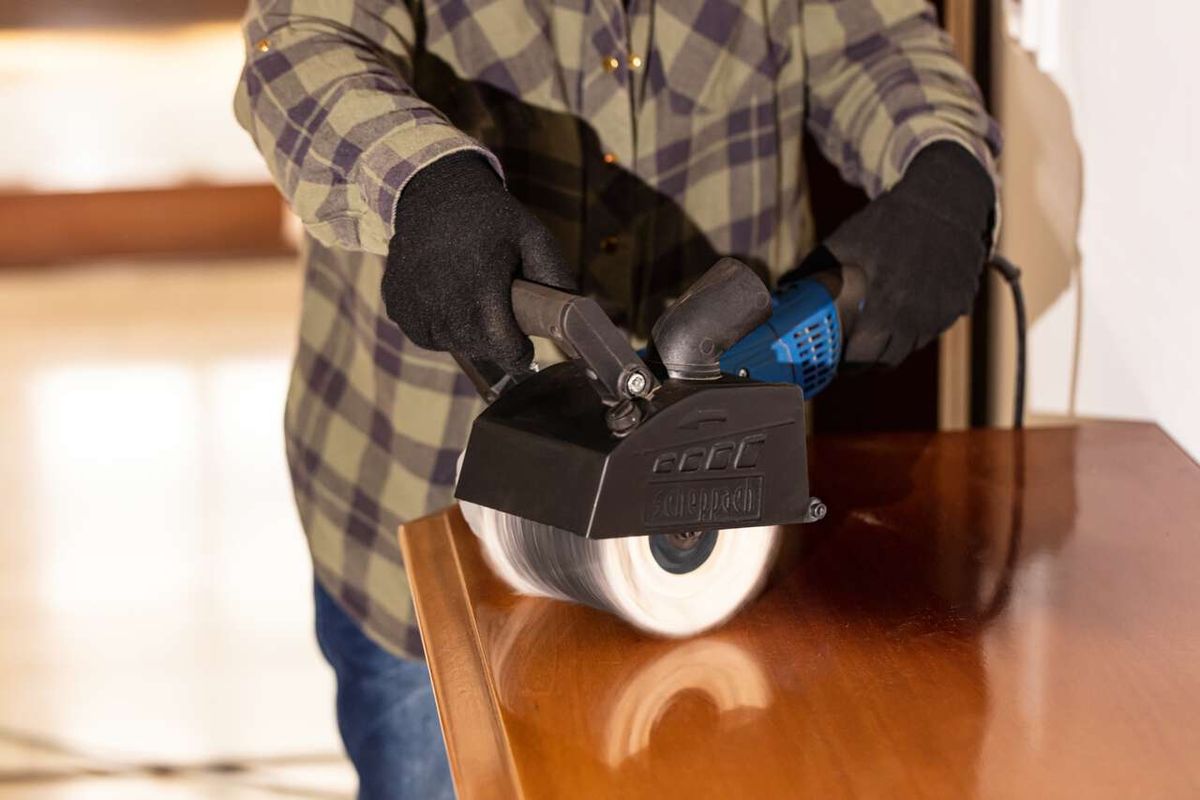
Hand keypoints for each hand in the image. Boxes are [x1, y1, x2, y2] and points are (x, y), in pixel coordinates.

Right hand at [382, 152, 576, 368]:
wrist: (431, 192)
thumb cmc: (489, 218)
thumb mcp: (533, 238)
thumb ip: (556, 280)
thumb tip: (577, 322)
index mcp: (482, 291)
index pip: (504, 351)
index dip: (520, 350)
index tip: (522, 338)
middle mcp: (444, 305)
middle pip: (480, 350)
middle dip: (494, 337)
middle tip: (496, 302)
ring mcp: (415, 308)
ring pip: (451, 344)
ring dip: (465, 330)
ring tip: (469, 292)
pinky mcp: (397, 307)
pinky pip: (425, 335)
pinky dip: (438, 323)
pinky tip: (445, 293)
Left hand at [799, 141, 995, 367]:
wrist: (944, 201)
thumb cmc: (887, 222)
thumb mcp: (845, 242)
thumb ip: (812, 271)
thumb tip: (779, 291)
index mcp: (887, 302)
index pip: (864, 354)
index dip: (846, 364)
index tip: (832, 363)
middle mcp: (917, 314)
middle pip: (887, 359)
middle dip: (864, 363)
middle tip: (846, 359)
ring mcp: (941, 312)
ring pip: (910, 347)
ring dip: (889, 348)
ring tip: (869, 340)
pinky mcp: (958, 307)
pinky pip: (930, 331)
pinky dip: (912, 331)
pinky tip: (897, 317)